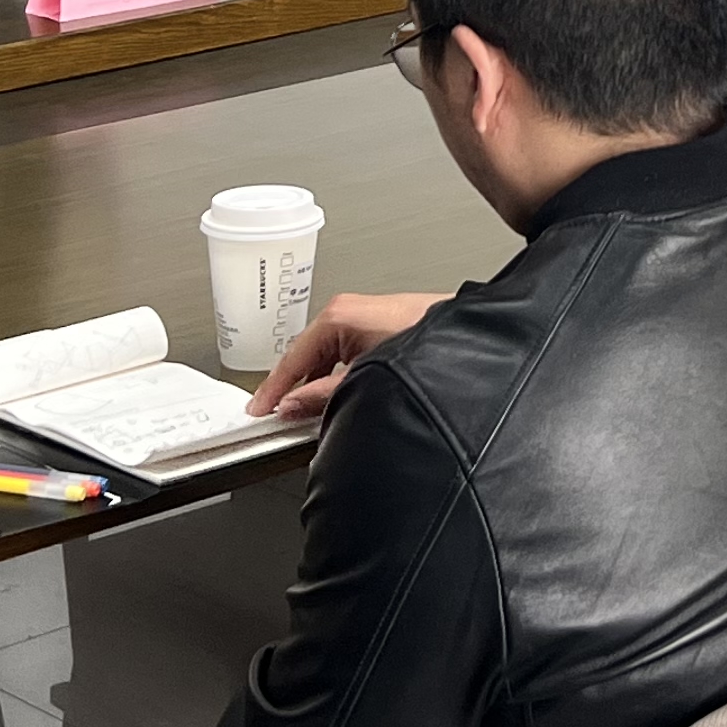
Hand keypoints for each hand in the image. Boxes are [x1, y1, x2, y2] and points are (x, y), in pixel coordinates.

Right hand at [250, 290, 443, 419]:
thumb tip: (292, 406)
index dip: (272, 388)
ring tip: (309, 411)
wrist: (467, 345)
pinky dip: (338, 375)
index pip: (291, 357)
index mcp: (338, 316)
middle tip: (279, 415)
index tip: (258, 410)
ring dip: (318, 383)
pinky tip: (341, 396)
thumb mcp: (360, 382)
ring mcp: (366, 317)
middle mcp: (349, 311)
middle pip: (308, 355)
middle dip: (294, 386)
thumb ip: (320, 397)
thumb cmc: (425, 351)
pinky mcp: (382, 327)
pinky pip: (347, 354)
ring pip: (328, 356)